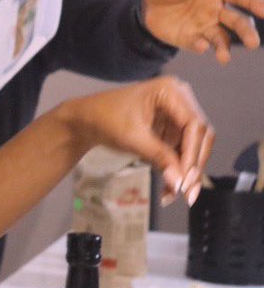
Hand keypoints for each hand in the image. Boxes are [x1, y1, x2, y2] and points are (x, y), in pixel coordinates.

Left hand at [58, 76, 214, 206]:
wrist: (87, 119)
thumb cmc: (105, 119)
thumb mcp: (132, 138)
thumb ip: (159, 158)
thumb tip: (181, 183)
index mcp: (170, 91)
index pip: (194, 124)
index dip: (193, 153)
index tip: (187, 178)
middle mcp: (180, 100)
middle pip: (200, 137)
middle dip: (193, 166)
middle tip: (187, 193)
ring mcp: (177, 115)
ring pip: (194, 148)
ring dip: (186, 173)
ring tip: (174, 196)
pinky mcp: (172, 130)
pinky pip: (182, 153)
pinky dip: (177, 171)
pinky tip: (169, 190)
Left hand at [142, 0, 263, 62]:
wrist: (144, 6)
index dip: (255, 2)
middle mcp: (216, 9)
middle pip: (238, 21)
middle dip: (247, 31)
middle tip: (254, 43)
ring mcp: (205, 26)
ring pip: (223, 38)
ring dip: (225, 48)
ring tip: (224, 58)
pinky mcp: (192, 39)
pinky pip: (199, 44)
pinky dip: (201, 47)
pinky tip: (201, 47)